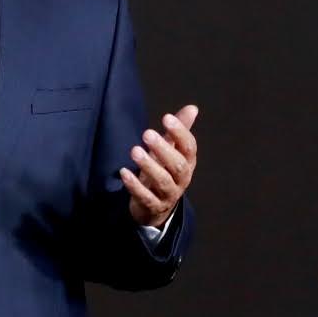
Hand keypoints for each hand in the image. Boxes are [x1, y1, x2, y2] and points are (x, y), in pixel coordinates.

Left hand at [120, 104, 197, 228]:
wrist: (157, 208)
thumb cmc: (164, 172)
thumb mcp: (171, 151)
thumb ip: (179, 131)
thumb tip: (193, 108)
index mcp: (188, 163)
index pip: (189, 147)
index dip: (180, 132)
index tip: (166, 118)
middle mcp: (181, 179)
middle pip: (178, 165)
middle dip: (163, 149)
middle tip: (147, 133)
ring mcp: (168, 194)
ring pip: (163, 181)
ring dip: (149, 165)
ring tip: (135, 151)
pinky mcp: (153, 206)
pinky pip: (145, 197)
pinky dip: (134, 186)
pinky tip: (124, 172)